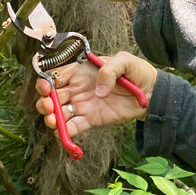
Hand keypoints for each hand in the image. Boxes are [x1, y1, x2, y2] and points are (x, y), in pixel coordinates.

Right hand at [35, 52, 157, 135]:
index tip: (46, 87)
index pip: (56, 75)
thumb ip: (109, 70)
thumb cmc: (136, 72)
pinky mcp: (91, 119)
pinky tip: (61, 133)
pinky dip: (65, 132)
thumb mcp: (124, 61)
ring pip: (59, 112)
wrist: (150, 93)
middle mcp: (77, 88)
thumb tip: (98, 92)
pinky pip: (74, 126)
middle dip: (45, 101)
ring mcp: (83, 105)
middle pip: (52, 95)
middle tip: (48, 106)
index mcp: (81, 71)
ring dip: (51, 117)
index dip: (46, 81)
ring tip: (52, 120)